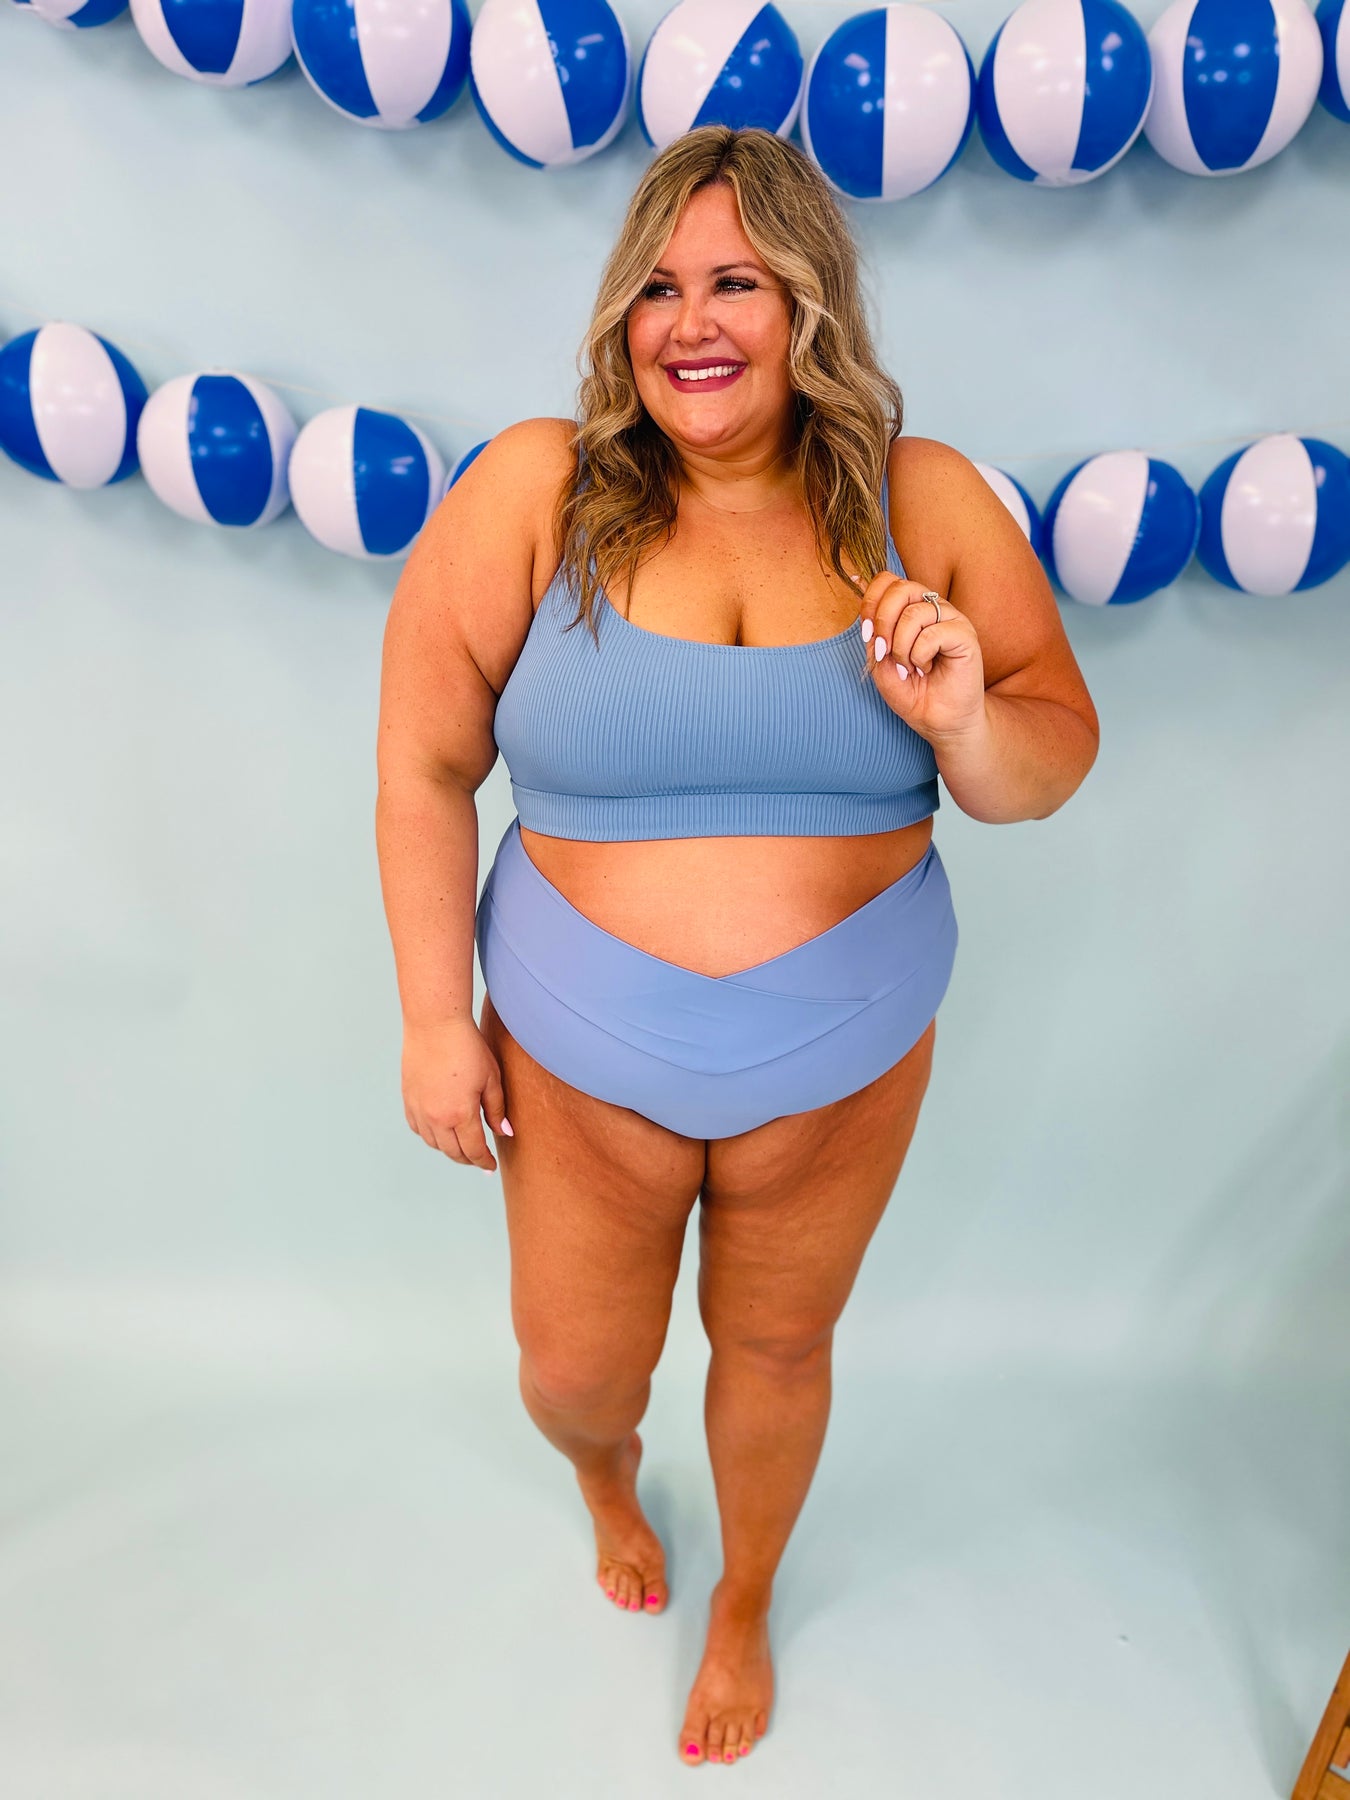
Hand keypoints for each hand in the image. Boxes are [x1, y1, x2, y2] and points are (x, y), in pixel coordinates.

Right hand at [402, 1017, 511, 1173]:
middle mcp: (436, 1118)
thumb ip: (497, 1109)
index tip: (490, 1166)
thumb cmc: (467, 1047)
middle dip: (468, 1159)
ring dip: (449, 1149)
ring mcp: (419, 1109)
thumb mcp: (491, 1078)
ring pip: (434, 1143)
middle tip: (478, 1159)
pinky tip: (439, 1132)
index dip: (484, 1162)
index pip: (474, 1150)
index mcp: (460, 1114)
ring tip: (461, 1146)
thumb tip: (504, 1132)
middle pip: (453, 1152)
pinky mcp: (408, 1099)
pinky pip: (418, 1129)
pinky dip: (430, 1136)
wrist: (435, 1025)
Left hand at [857, 574, 986, 742]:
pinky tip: (926, 669)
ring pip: (914, 613)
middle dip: (883, 622)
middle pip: (900, 588)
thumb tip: (872, 621)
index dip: (871, 602)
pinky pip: (932, 633)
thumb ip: (874, 639)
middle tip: (884, 652)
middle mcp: (932, 607)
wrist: (939, 721)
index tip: (867, 635)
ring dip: (901, 647)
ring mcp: (950, 619)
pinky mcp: (965, 634)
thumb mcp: (880, 666)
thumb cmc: (913, 692)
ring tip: (908, 667)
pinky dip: (919, 656)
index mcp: (911, 608)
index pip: (888, 581)